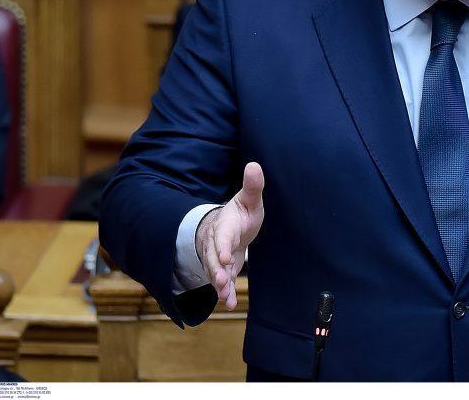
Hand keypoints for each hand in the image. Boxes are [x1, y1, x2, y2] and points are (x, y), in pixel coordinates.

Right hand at [195, 162, 264, 309]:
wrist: (228, 225)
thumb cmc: (241, 212)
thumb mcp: (249, 199)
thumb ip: (252, 186)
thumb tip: (254, 165)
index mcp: (225, 223)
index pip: (222, 234)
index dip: (222, 245)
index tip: (226, 255)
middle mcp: (216, 241)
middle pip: (214, 256)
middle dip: (217, 269)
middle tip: (222, 281)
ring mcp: (217, 256)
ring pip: (215, 270)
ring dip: (219, 284)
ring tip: (225, 296)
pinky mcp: (222, 268)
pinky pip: (221, 280)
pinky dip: (224, 292)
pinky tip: (229, 303)